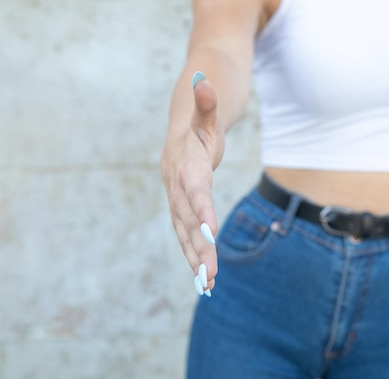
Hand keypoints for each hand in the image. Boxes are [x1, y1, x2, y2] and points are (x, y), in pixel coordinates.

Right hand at [160, 74, 222, 294]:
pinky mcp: (180, 210)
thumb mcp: (206, 113)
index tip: (211, 232)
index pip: (195, 189)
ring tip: (208, 285)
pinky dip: (194, 256)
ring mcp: (176, 200)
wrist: (182, 130)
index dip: (202, 209)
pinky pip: (186, 236)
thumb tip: (205, 83)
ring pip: (185, 233)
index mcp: (185, 163)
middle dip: (199, 246)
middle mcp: (177, 186)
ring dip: (195, 259)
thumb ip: (206, 103)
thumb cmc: (201, 123)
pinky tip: (205, 280)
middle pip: (188, 219)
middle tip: (210, 274)